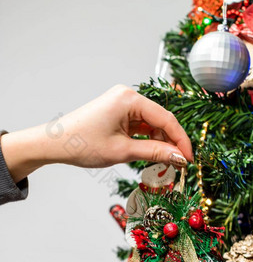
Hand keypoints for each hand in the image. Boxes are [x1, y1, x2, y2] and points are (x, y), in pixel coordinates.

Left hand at [1, 85, 192, 182]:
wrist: (54, 143)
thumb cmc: (83, 144)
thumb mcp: (123, 151)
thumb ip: (154, 153)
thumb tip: (180, 158)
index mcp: (130, 99)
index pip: (166, 118)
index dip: (181, 140)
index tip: (189, 159)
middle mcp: (128, 96)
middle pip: (160, 120)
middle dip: (171, 142)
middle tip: (179, 164)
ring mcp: (123, 104)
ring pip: (152, 124)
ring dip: (160, 142)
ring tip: (165, 162)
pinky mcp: (118, 112)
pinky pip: (141, 125)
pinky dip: (148, 140)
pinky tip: (152, 154)